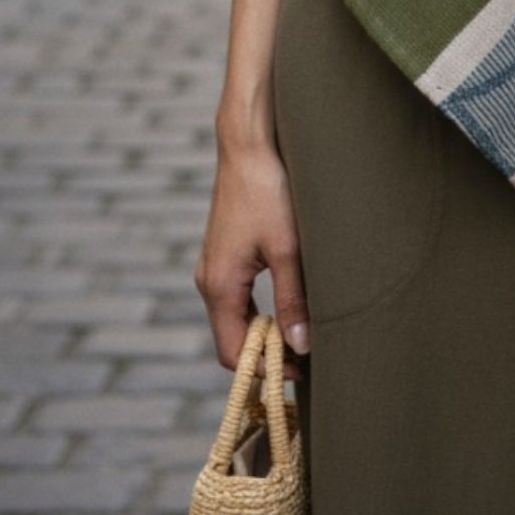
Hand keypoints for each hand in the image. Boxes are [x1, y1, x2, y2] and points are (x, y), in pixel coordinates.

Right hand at [194, 136, 310, 380]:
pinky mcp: (224, 251)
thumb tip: (299, 347)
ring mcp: (214, 264)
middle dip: (264, 354)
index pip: (232, 353)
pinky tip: (287, 303)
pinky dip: (258, 310)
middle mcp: (209, 279)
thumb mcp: (288, 248)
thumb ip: (293, 299)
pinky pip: (237, 296)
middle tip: (305, 357)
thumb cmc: (269, 190)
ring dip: (263, 331)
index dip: (264, 369)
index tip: (299, 372)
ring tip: (300, 333)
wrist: (250, 143)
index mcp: (219, 285)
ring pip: (235, 317)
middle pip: (231, 338)